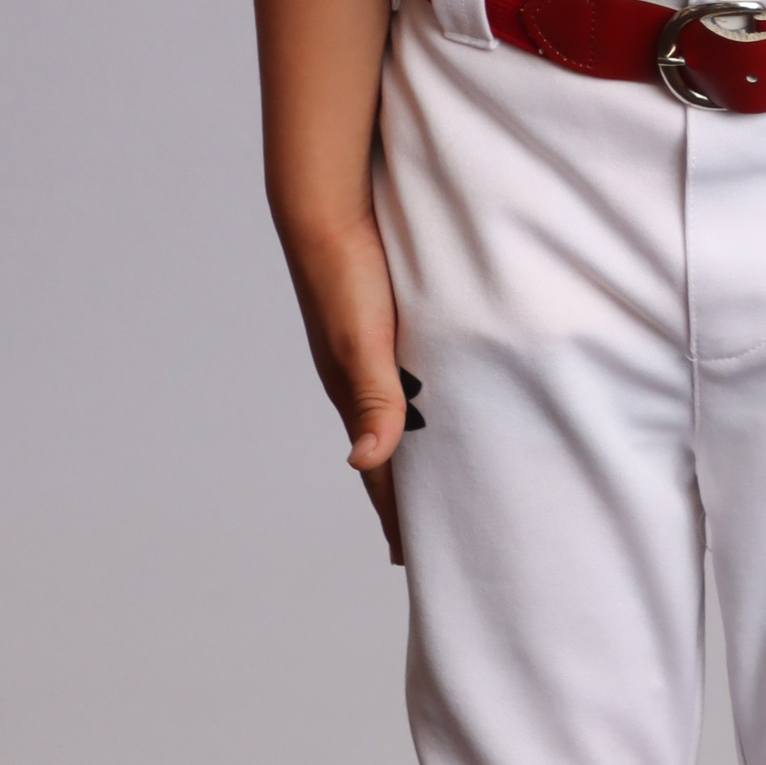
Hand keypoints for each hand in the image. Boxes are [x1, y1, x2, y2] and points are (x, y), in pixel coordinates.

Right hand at [282, 211, 411, 565]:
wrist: (327, 207)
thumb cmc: (344, 272)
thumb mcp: (363, 338)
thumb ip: (374, 396)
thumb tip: (365, 461)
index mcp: (353, 392)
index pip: (377, 469)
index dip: (395, 512)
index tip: (409, 557)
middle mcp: (359, 378)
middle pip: (385, 448)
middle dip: (406, 491)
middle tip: (431, 530)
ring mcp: (369, 350)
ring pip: (396, 413)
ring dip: (414, 447)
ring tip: (438, 475)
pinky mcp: (382, 322)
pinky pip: (404, 376)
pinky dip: (419, 403)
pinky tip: (438, 397)